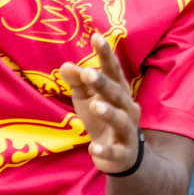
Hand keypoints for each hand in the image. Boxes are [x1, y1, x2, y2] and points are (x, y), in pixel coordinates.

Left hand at [60, 33, 142, 174]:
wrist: (121, 157)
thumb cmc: (101, 120)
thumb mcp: (86, 99)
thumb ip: (78, 82)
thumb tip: (65, 65)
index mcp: (119, 91)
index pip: (113, 70)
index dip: (105, 54)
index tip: (96, 37)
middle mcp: (127, 107)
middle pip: (117, 93)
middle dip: (104, 84)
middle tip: (88, 73)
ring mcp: (127, 131)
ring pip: (120, 120)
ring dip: (108, 112)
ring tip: (94, 105)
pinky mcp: (123, 153)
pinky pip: (115, 151)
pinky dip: (106, 150)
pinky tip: (93, 148)